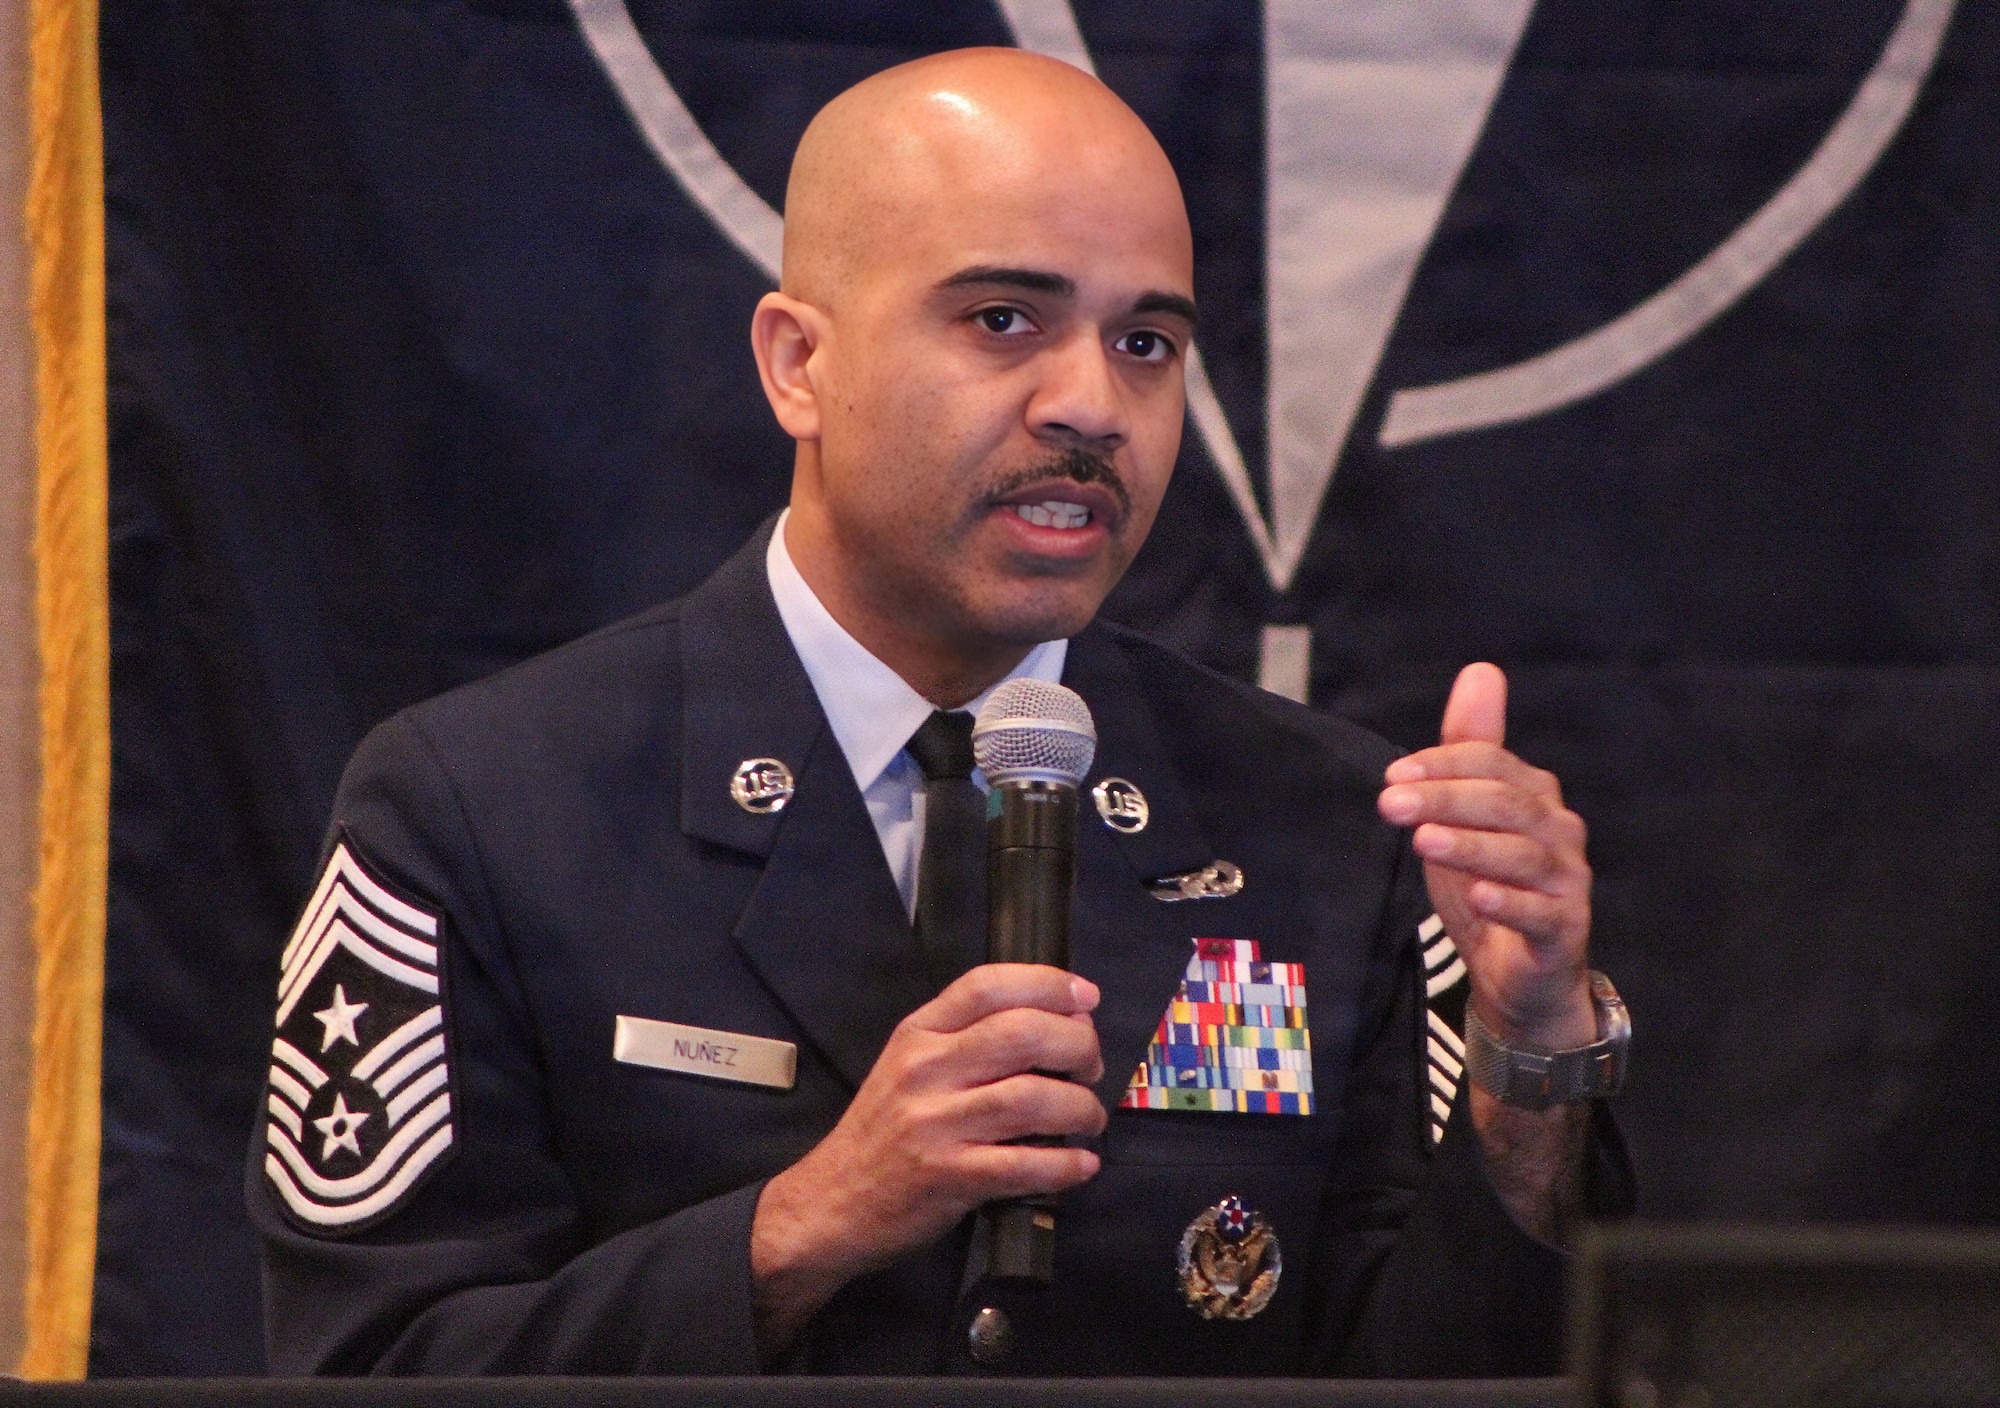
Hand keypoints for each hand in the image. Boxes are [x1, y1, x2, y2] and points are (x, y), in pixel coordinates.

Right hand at [749, 963, 1105, 1352]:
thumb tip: (1053, 1023)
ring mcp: (935, 1124)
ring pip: (1030, 1098)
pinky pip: (1024, 1164)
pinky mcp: (948, 1177)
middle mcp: (925, 1070)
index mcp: (918, 1033)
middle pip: (1021, 1034)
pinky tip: (1081, 1163)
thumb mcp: (907, 1065)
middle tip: (1091, 1067)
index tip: (1086, 998)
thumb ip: (964, 1039)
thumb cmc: (884, 1131)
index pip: (986, 985)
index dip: (1047, 984)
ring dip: (1079, 1107)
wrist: (831, 1203)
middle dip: (1076, 1045)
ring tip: (1090, 1118)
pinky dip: (1065, 1164)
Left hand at [1378, 663, 1594, 1050]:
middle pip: (1506, 802)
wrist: (1518, 975)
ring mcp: (1567, 881)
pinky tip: (1479, 896)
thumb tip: (1481, 670)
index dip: (1442, 764)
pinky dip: (1510, 902)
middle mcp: (1558, 831)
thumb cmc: (1489, 884)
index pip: (1490, 762)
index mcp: (1532, 795)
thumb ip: (1470, 747)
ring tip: (1424, 842)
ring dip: (1471, 846)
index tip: (1392, 777)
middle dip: (1445, 799)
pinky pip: (1541, 913)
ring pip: (1523, 855)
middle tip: (1391, 804)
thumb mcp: (1466, 815)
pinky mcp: (1566, 929)